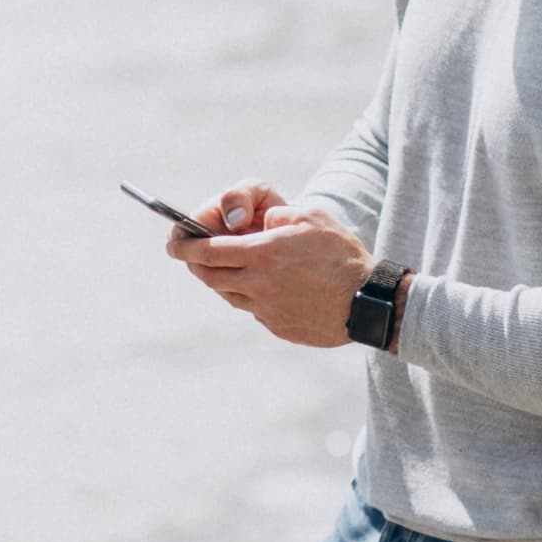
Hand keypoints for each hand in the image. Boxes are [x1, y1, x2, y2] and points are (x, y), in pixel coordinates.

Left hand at [168, 186, 372, 348]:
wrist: (368, 302)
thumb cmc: (342, 254)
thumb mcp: (312, 219)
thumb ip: (278, 215)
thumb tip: (258, 222)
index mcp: (263, 253)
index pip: (208, 251)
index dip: (185, 247)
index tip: (172, 243)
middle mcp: (259, 284)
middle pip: (209, 276)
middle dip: (194, 264)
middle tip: (189, 255)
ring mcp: (266, 309)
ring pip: (229, 294)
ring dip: (222, 280)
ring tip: (227, 268)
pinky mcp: (277, 326)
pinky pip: (253, 309)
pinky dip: (250, 296)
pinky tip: (263, 287)